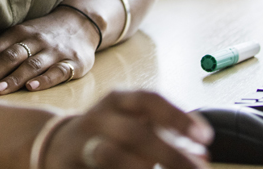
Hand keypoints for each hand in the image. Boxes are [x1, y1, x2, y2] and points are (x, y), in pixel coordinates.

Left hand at [0, 7, 98, 95]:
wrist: (82, 22)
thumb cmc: (44, 34)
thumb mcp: (23, 34)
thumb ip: (3, 48)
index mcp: (19, 33)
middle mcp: (35, 41)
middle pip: (10, 56)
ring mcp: (54, 51)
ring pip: (31, 65)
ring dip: (14, 78)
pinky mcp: (73, 62)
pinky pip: (58, 71)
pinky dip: (44, 80)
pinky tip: (32, 88)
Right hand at [45, 91, 211, 168]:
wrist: (57, 145)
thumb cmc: (108, 134)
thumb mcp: (133, 123)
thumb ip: (165, 136)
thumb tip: (201, 156)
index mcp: (118, 101)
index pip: (149, 100)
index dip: (178, 117)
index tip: (205, 137)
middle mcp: (99, 118)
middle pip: (134, 132)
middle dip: (169, 153)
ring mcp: (81, 142)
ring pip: (110, 154)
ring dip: (139, 167)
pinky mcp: (69, 165)